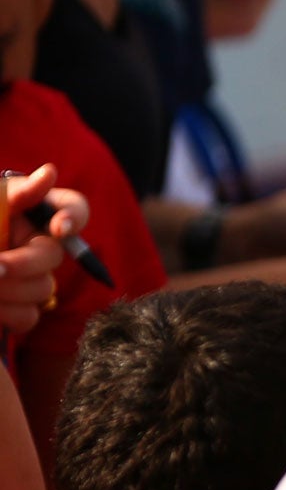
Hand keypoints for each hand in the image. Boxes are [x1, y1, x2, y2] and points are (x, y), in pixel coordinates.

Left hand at [0, 166, 86, 334]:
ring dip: (7, 288)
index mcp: (35, 213)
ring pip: (41, 289)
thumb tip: (49, 173)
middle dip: (23, 263)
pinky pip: (27, 316)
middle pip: (53, 256)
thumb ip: (17, 192)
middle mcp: (40, 245)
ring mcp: (32, 278)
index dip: (72, 218)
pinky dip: (5, 312)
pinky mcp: (21, 307)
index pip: (74, 209)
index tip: (58, 227)